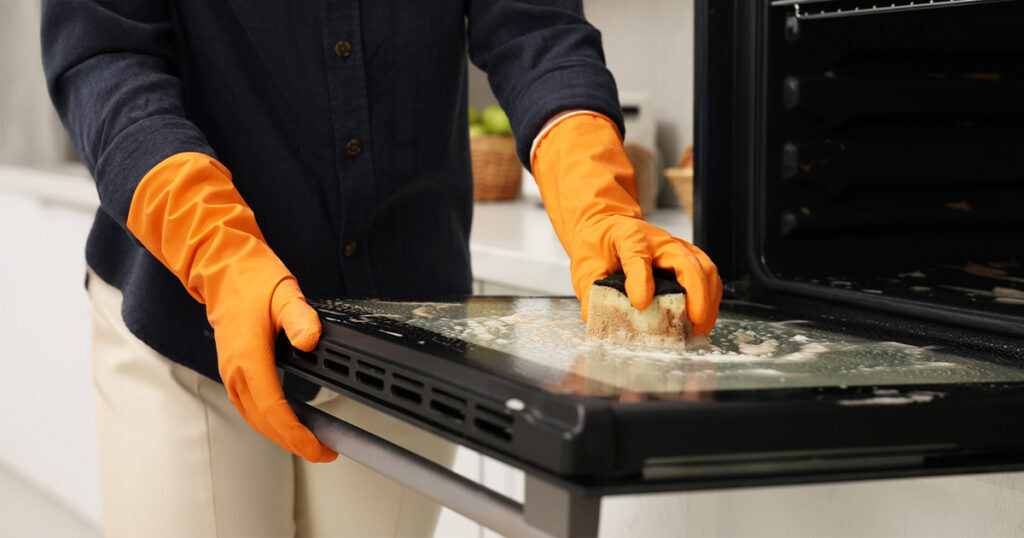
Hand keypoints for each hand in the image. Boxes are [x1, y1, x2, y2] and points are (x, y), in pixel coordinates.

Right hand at [127, 153, 336, 461]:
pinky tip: (283, 420)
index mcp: (248, 356)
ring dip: (278, 433)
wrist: (221, 263)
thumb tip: (309, 339)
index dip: (296, 434)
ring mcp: (231, 369)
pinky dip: (266, 418)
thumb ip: (300, 317)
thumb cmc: (251, 276)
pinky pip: (247, 403)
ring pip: (252, 416)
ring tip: (307, 442)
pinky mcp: (232, 365)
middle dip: (292, 442)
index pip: (273, 409)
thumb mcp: (285, 292)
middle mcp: (235, 369)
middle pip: (262, 421)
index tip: (317, 447)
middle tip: (322, 450)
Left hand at [531, 113, 722, 334]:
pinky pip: (707, 274)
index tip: (640, 304)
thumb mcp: (585, 266)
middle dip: (696, 294)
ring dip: (708, 299)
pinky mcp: (687, 257)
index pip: (638, 257)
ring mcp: (677, 247)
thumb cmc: (599, 245)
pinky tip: (702, 317)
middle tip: (692, 323)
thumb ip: (590, 290)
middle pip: (687, 261)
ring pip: (704, 268)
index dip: (641, 281)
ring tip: (699, 327)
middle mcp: (659, 240)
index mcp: (629, 238)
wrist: (607, 226)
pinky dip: (710, 297)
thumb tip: (595, 317)